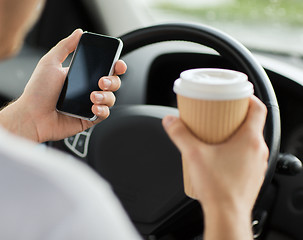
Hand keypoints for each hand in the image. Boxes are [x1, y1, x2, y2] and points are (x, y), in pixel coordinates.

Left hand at [0, 29, 126, 141]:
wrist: (32, 116)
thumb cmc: (37, 92)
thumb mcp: (50, 62)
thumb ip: (65, 46)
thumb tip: (79, 32)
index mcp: (81, 75)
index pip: (104, 68)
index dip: (115, 65)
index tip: (118, 64)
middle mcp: (87, 89)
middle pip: (112, 82)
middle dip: (112, 81)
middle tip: (101, 81)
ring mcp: (89, 104)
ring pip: (111, 98)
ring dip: (106, 96)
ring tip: (93, 96)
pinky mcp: (88, 118)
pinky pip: (104, 114)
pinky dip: (102, 110)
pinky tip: (93, 107)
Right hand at [163, 96, 268, 212]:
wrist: (226, 215)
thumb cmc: (218, 188)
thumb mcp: (194, 154)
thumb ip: (180, 134)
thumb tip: (170, 121)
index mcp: (250, 140)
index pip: (258, 109)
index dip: (248, 98)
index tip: (236, 95)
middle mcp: (258, 151)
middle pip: (252, 123)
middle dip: (235, 116)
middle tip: (219, 113)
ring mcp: (257, 164)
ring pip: (250, 140)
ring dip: (235, 133)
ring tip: (216, 133)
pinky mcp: (252, 175)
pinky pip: (247, 155)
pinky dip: (236, 149)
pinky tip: (219, 154)